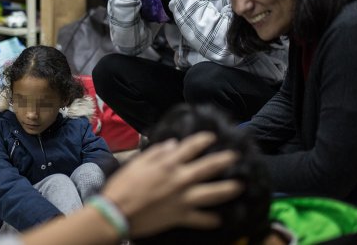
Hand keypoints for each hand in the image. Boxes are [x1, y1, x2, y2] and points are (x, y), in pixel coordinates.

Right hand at [102, 132, 242, 237]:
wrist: (117, 212)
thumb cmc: (123, 186)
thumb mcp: (137, 163)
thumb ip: (157, 152)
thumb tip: (173, 144)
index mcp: (168, 163)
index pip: (191, 147)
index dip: (204, 140)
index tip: (212, 137)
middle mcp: (180, 179)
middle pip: (209, 167)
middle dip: (225, 160)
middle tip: (236, 156)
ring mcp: (183, 198)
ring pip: (213, 193)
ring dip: (228, 189)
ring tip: (239, 186)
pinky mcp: (181, 216)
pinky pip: (202, 219)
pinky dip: (211, 220)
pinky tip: (219, 219)